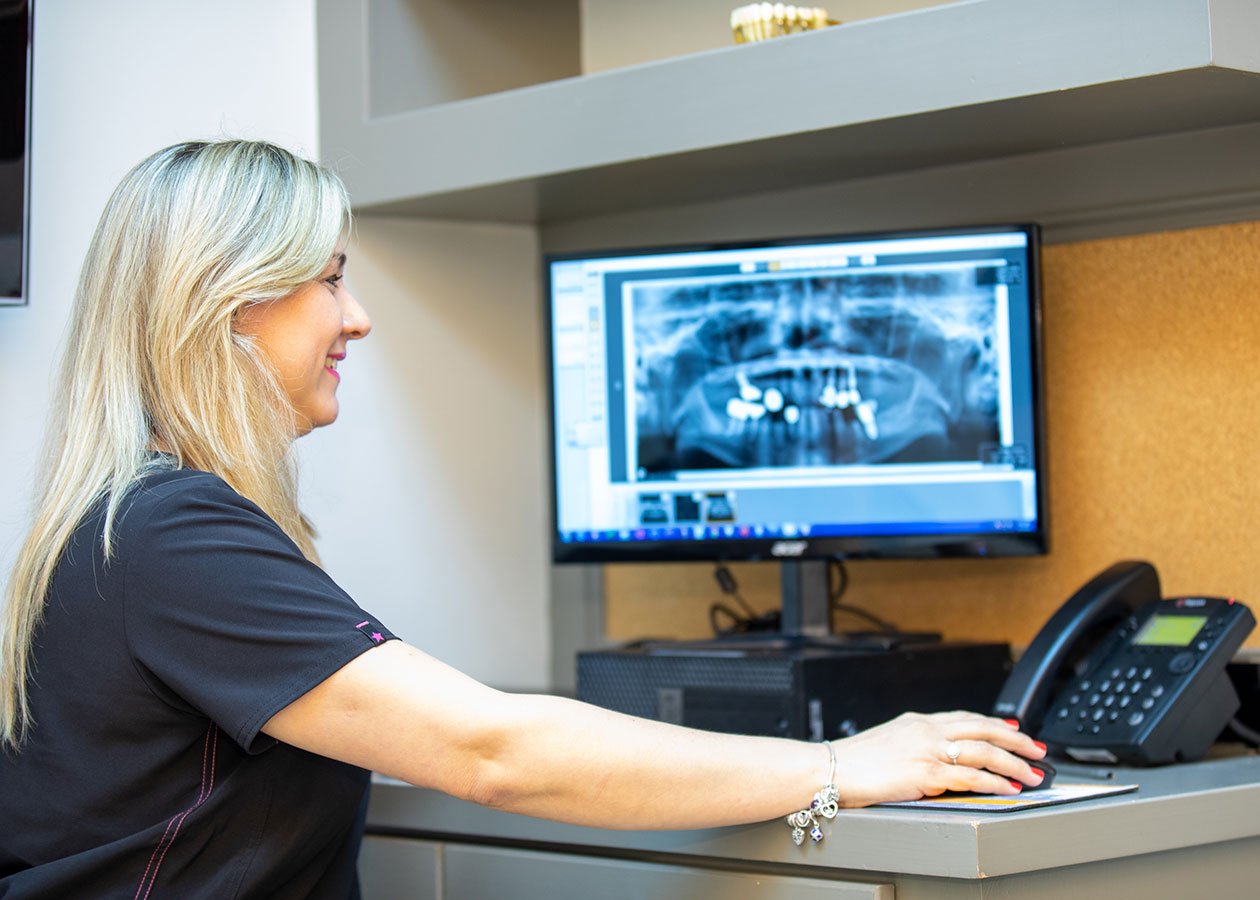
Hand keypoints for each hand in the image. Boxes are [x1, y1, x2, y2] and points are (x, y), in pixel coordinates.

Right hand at [829, 711, 1046, 807]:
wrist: (830, 769)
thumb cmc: (852, 762)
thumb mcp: (887, 744)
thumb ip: (912, 746)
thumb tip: (932, 760)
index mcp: (917, 722)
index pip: (965, 718)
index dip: (994, 724)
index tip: (1014, 730)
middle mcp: (926, 731)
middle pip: (983, 729)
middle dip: (1016, 740)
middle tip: (1038, 750)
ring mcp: (927, 750)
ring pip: (984, 751)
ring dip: (1013, 763)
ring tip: (1032, 774)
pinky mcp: (926, 773)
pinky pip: (971, 777)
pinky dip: (995, 783)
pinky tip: (1008, 790)